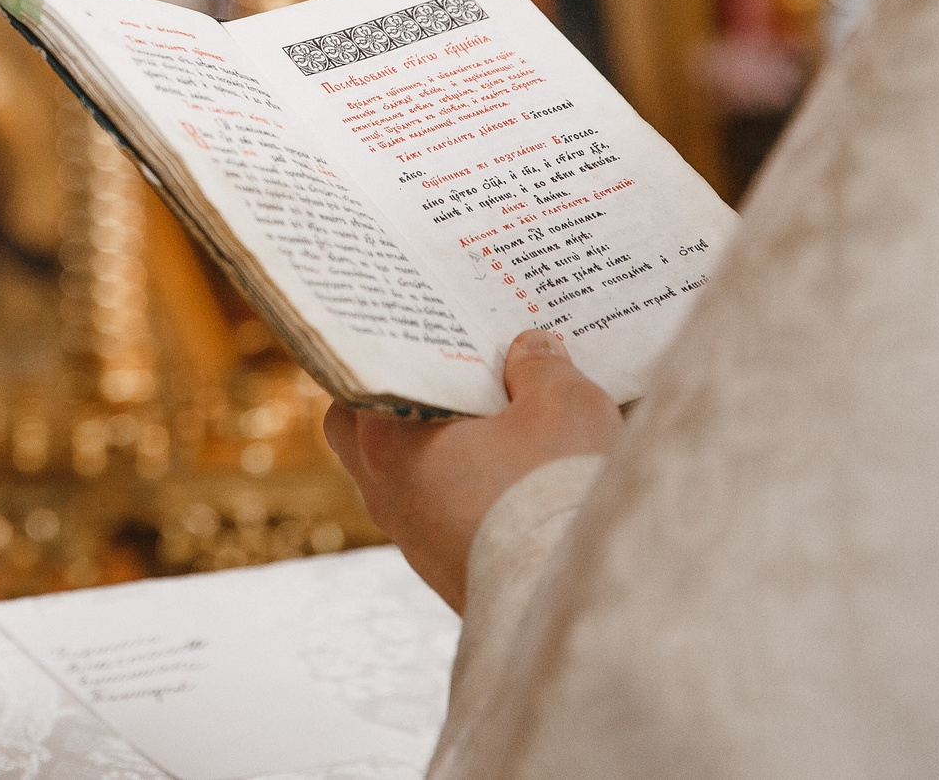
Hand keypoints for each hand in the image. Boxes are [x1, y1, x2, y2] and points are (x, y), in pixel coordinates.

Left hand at [322, 329, 620, 612]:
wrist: (577, 608)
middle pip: (367, 431)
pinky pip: (442, 515)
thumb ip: (542, 367)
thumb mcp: (564, 407)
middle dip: (406, 399)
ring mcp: (415, 541)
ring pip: (406, 477)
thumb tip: (531, 349)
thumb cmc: (556, 496)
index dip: (393, 351)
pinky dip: (466, 491)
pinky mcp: (451, 573)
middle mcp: (386, 494)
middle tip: (457, 373)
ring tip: (501, 420)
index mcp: (389, 443)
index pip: (361, 379)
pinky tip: (517, 476)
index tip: (425, 330)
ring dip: (442, 450)